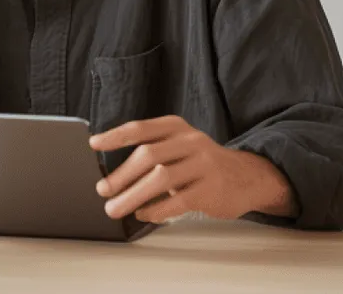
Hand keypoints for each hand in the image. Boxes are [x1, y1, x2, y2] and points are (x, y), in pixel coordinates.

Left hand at [90, 116, 295, 222]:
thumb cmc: (201, 164)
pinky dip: (156, 209)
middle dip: (121, 175)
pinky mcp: (212, 189)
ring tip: (114, 208)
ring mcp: (204, 165)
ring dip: (132, 196)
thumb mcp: (179, 147)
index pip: (141, 129)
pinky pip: (178, 200)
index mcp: (177, 128)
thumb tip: (112, 177)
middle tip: (102, 190)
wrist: (249, 177)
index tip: (94, 144)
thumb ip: (152, 153)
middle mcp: (191, 141)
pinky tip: (143, 214)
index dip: (115, 136)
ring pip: (161, 178)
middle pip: (148, 156)